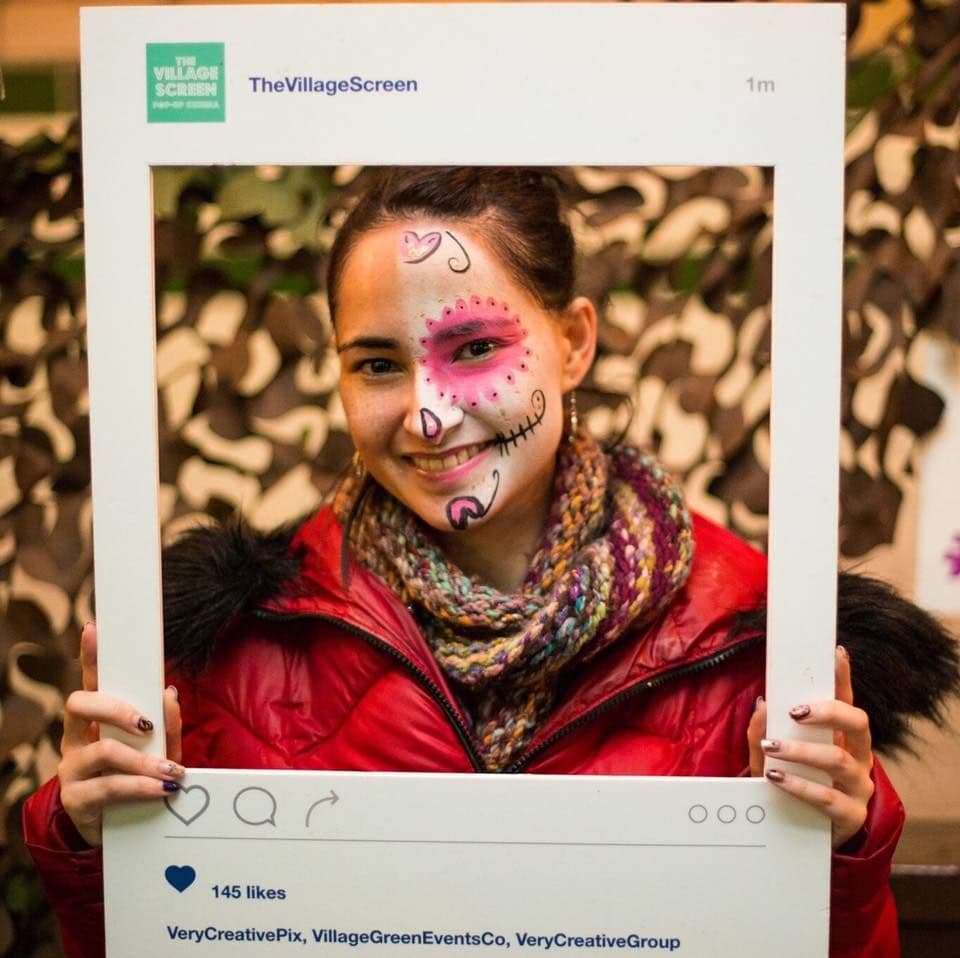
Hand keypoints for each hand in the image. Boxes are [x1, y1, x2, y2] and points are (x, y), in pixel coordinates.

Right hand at [58, 622, 183, 846]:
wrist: (120, 832)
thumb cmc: (139, 780)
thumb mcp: (161, 751)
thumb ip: (167, 725)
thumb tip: (169, 693)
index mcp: (96, 720)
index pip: (92, 682)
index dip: (90, 655)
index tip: (93, 628)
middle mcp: (77, 738)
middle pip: (80, 705)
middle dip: (114, 708)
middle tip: (146, 723)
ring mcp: (72, 768)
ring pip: (101, 750)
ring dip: (142, 761)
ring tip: (171, 772)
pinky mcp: (76, 799)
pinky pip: (108, 786)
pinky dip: (140, 787)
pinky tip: (161, 790)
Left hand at [747, 646, 873, 848]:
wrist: (806, 840)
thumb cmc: (792, 788)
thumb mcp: (768, 758)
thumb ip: (761, 732)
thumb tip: (761, 705)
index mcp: (840, 738)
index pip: (844, 702)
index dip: (842, 677)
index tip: (835, 653)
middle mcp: (857, 757)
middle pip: (857, 724)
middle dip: (828, 712)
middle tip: (795, 711)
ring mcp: (858, 787)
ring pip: (839, 760)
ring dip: (803, 751)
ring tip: (774, 748)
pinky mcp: (851, 816)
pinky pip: (829, 798)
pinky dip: (800, 785)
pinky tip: (778, 777)